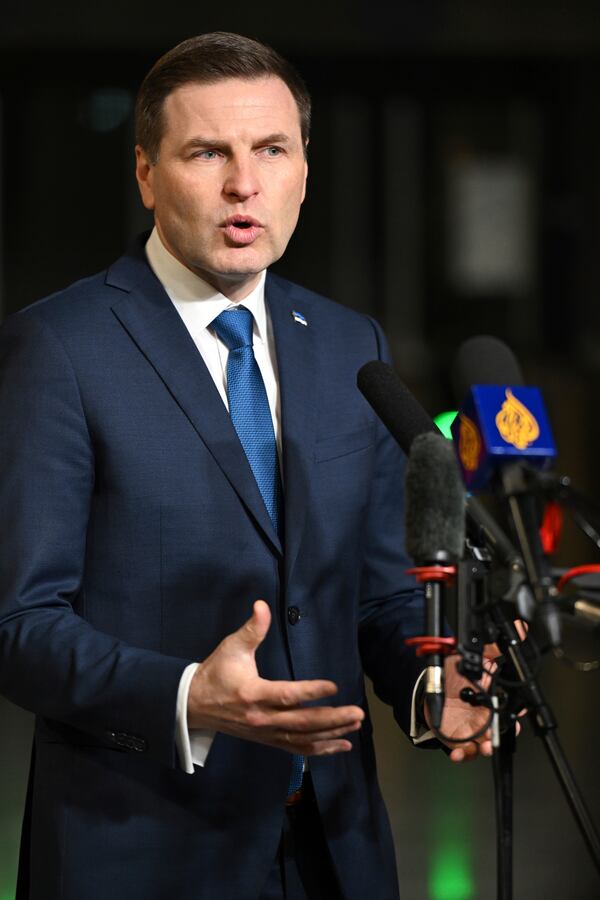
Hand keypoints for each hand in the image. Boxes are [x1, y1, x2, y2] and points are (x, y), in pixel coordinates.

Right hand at [188, 600, 363, 755]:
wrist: (194, 705)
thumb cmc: (217, 672)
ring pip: (303, 738)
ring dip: (331, 733)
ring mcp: (265, 733)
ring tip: (355, 725)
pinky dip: (321, 749)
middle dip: (332, 719)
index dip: (311, 691)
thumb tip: (262, 605)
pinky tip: (342, 744)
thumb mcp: (232, 647)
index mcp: (253, 693)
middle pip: (301, 722)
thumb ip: (251, 629)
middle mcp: (261, 718)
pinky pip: (297, 748)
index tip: (333, 686)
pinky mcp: (268, 740)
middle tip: (357, 713)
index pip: (286, 695)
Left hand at [427, 628, 525, 763]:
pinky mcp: (456, 738)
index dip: (516, 715)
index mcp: (492, 699)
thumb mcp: (471, 656)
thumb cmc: (452, 675)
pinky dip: (462, 755)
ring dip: (485, 748)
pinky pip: (462, 751)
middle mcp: (484, 717)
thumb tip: (519, 628)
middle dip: (501, 735)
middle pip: (499, 731)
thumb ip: (493, 646)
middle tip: (497, 733)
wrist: (428, 685)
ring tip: (483, 746)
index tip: (517, 716)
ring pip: (484, 744)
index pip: (511, 709)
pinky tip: (458, 753)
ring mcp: (471, 729)